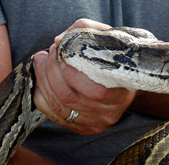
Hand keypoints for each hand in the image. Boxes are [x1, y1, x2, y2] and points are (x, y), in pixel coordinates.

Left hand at [33, 19, 135, 135]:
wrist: (127, 80)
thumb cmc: (115, 58)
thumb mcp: (108, 39)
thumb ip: (84, 31)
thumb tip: (59, 40)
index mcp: (121, 94)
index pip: (94, 91)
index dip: (71, 72)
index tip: (62, 53)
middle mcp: (109, 113)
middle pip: (69, 97)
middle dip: (51, 72)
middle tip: (49, 54)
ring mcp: (96, 123)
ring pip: (58, 107)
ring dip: (43, 81)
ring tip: (42, 62)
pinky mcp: (83, 128)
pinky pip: (54, 116)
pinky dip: (42, 96)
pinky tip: (42, 81)